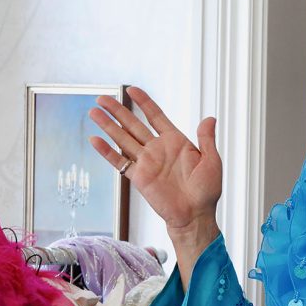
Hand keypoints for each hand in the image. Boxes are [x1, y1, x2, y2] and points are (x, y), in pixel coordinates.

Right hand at [89, 86, 222, 244]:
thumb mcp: (211, 161)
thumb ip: (206, 139)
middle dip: (118, 111)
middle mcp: (158, 149)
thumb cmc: (206, 191)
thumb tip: (210, 118)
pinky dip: (107, 152)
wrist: (195, 215)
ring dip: (108, 126)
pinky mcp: (139, 177)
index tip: (132, 89)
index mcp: (176, 142)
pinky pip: (120, 162)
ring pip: (123, 139)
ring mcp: (147, 162)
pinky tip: (95, 140)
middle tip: (102, 98)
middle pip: (133, 124)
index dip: (144, 102)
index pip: (156, 116)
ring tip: (94, 112)